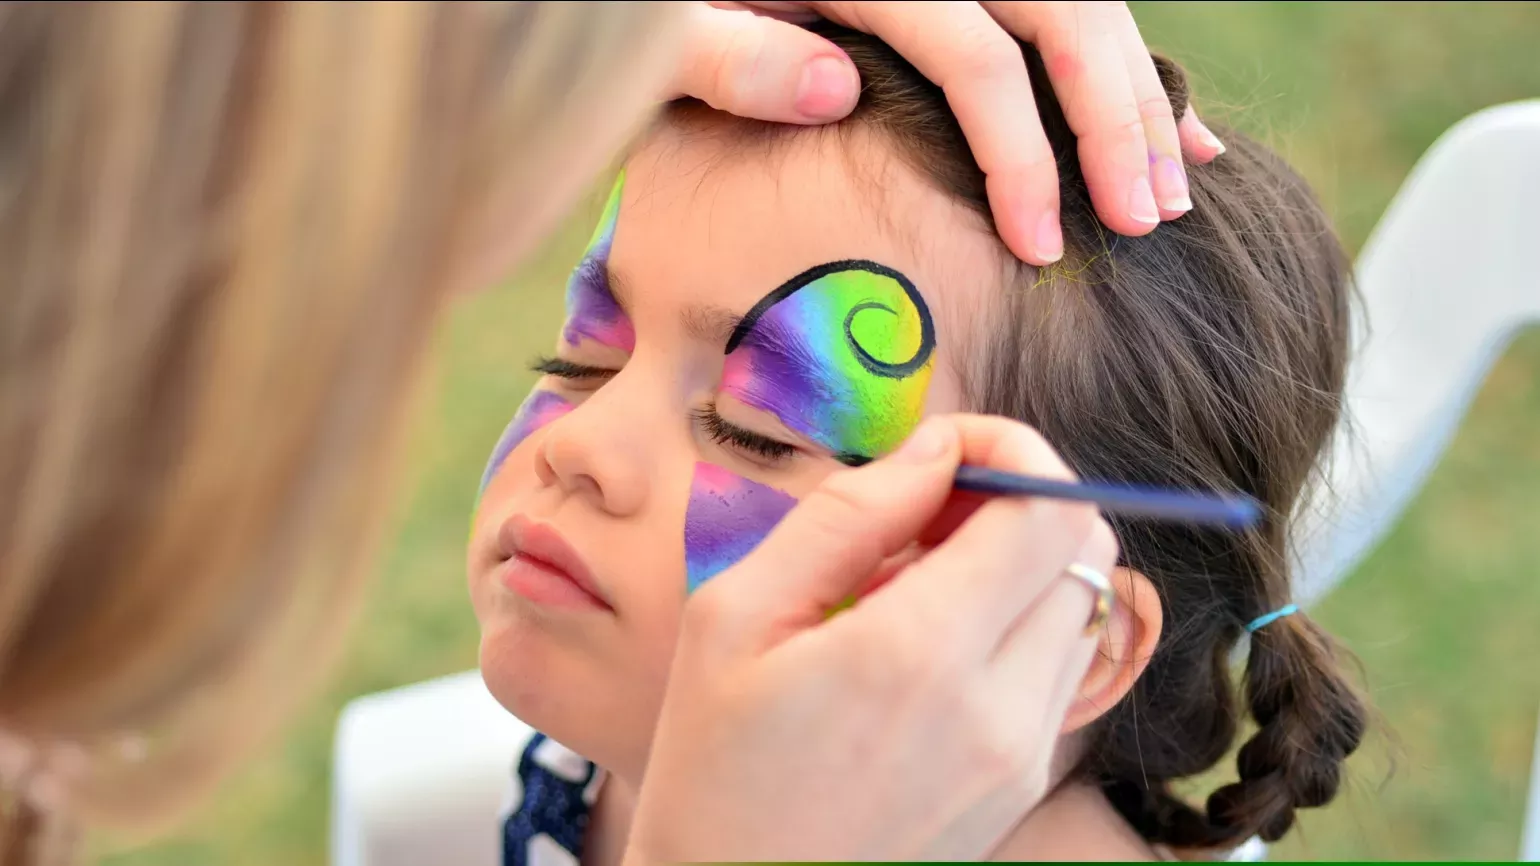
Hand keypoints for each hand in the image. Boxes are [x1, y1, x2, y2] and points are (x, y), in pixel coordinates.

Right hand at [625, 415, 1119, 861]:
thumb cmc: (712, 771)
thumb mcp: (734, 619)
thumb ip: (844, 519)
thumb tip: (932, 451)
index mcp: (917, 654)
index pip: (1047, 508)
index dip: (1013, 451)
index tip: (947, 451)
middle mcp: (998, 707)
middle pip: (1082, 547)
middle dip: (1016, 502)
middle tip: (922, 517)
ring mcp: (1022, 755)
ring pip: (1080, 605)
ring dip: (1018, 566)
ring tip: (914, 589)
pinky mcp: (1022, 784)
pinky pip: (1057, 669)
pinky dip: (1016, 628)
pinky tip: (928, 648)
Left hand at [668, 1, 1224, 264]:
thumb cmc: (643, 2)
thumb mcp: (662, 25)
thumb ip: (731, 54)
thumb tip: (839, 91)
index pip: (977, 60)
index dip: (1022, 155)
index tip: (1042, 248)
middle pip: (1062, 17)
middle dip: (1116, 122)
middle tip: (1146, 223)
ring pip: (1082, 4)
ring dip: (1139, 91)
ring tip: (1177, 186)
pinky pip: (1061, 7)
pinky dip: (1120, 61)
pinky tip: (1164, 118)